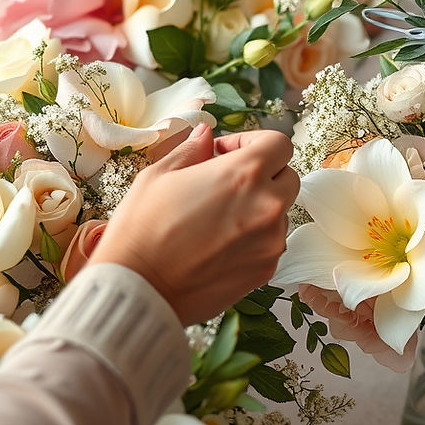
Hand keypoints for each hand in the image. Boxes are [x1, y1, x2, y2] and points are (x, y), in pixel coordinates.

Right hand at [90, 123, 298, 324]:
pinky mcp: (266, 270)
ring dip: (259, 206)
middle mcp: (267, 206)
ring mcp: (271, 241)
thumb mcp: (159, 175)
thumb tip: (206, 134)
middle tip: (225, 181)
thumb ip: (192, 149)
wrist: (138, 290)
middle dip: (261, 173)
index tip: (225, 152)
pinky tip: (218, 243)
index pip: (279, 143)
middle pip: (286, 176)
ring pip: (280, 212)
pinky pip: (271, 242)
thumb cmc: (142, 229)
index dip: (253, 141)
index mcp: (244, 174)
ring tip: (218, 217)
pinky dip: (254, 237)